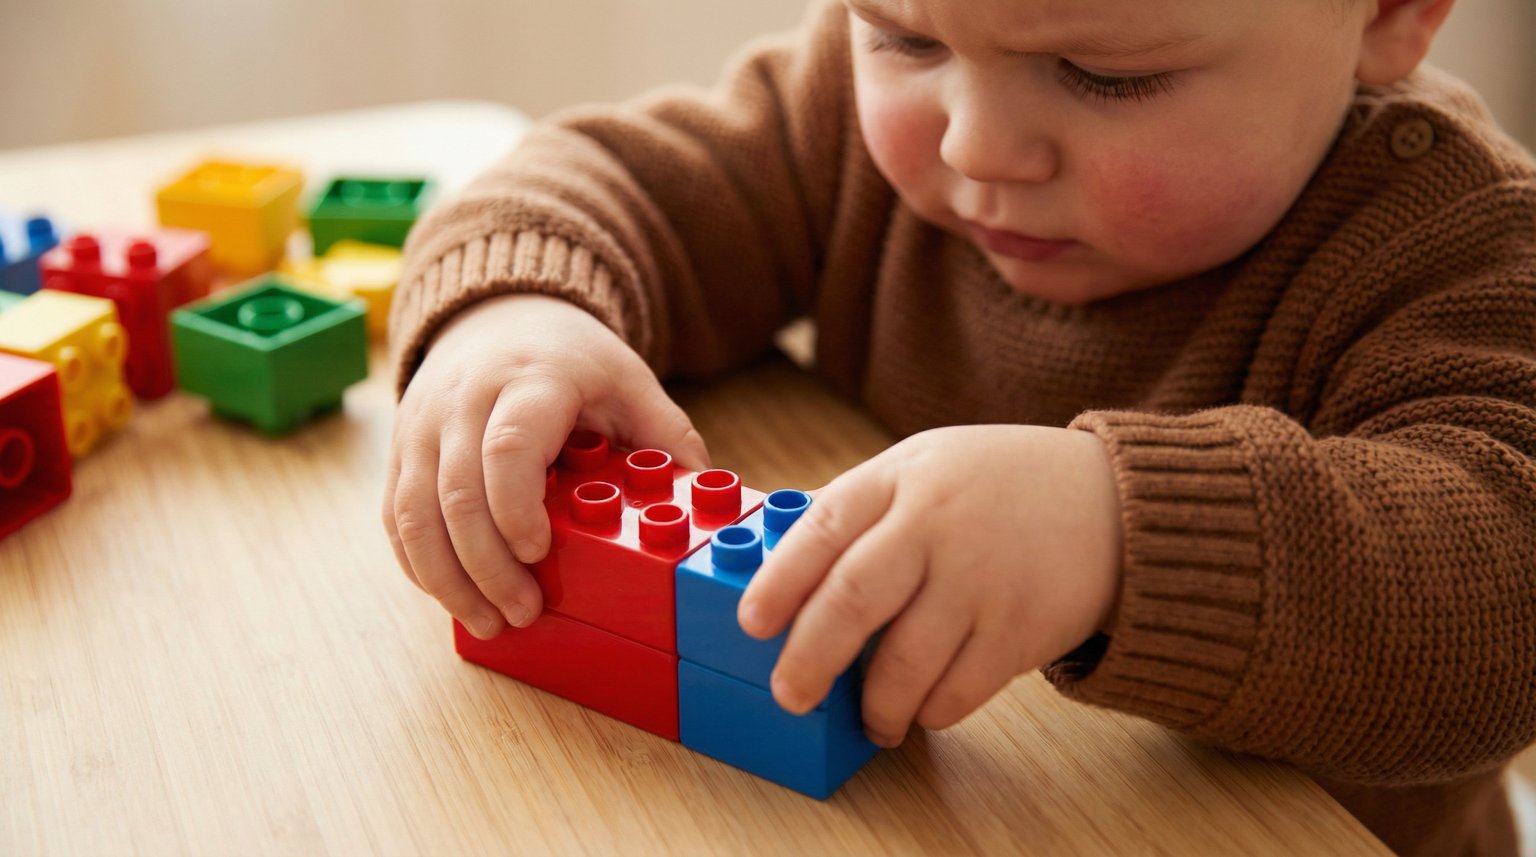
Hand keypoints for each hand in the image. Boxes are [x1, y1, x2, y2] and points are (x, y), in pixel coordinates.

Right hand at [383, 294, 708, 638]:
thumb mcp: (629, 381)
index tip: (539, 553)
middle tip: (523, 612)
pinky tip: (454, 597)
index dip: (516, 508)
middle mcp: (464, 401)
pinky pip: (396, 516)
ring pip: (413, 512)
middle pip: (456, 493)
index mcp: (530, 382)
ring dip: (447, 579)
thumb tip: (708, 493)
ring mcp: (423, 426)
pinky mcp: (403, 451)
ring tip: (488, 621)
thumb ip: (666, 434)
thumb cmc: (571, 360)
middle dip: (486, 566)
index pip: (507, 447)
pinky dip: (420, 564)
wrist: (498, 315)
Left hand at [737, 424, 1122, 746]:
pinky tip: (922, 709)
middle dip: (810, 658)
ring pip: (904, 660)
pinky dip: (931, 709)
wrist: (1116, 501)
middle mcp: (937, 523)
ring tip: (869, 719)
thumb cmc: (999, 485)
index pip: (824, 527)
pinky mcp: (1021, 627)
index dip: (780, 580)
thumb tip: (778, 552)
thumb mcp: (924, 465)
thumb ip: (859, 506)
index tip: (753, 623)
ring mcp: (981, 577)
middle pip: (853, 598)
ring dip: (875, 703)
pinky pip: (959, 688)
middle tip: (790, 695)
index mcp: (901, 476)